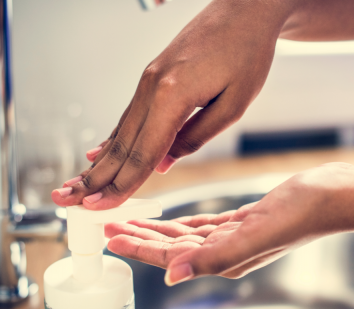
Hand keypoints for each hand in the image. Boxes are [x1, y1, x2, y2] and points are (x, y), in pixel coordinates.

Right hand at [52, 0, 296, 209]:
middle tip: (69, 202)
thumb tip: (165, 163)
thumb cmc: (246, 54)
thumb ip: (197, 135)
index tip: (99, 206)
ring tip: (77, 183)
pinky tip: (99, 152)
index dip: (122, 185)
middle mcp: (151, 87)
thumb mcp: (233, 104)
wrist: (244, 11)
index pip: (144, 153)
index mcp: (172, 95)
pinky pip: (128, 116)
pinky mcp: (152, 77)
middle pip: (121, 144)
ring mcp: (148, 81)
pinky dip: (112, 138)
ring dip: (98, 162)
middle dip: (96, 179)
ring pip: (120, 131)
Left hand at [105, 163, 353, 284]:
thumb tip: (172, 276)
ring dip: (157, 229)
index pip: (172, 256)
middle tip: (111, 226)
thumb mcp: (255, 235)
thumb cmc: (301, 214)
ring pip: (185, 236)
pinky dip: (183, 222)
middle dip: (141, 238)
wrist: (330, 196)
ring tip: (132, 220)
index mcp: (225, 259)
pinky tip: (171, 219)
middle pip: (173, 247)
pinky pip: (204, 225)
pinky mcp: (243, 222)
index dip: (140, 248)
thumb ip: (214, 258)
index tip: (112, 238)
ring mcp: (235, 237)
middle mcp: (227, 252)